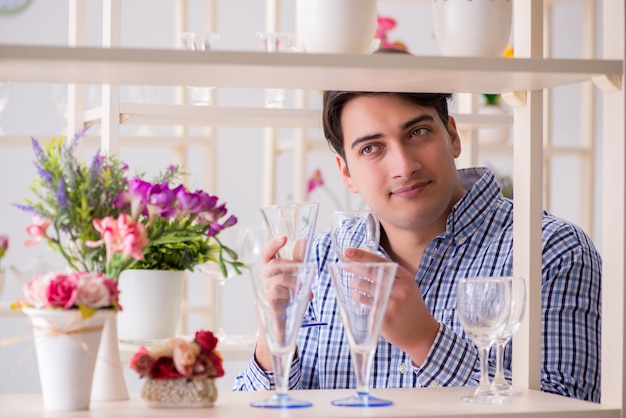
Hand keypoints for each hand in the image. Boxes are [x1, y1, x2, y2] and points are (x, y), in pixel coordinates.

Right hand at [254, 236, 310, 370]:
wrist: (280, 330)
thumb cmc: (287, 302)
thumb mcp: (295, 279)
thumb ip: (298, 261)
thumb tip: (303, 239)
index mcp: (269, 273)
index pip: (266, 255)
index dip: (273, 245)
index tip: (285, 237)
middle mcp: (262, 281)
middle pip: (273, 264)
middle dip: (291, 267)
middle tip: (304, 275)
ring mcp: (262, 292)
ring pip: (277, 278)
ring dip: (294, 282)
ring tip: (303, 291)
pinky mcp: (265, 305)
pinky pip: (275, 292)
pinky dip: (288, 294)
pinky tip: (292, 300)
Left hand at [343, 248, 439, 365]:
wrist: (421, 333)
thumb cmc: (410, 307)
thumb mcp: (406, 286)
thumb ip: (390, 274)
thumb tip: (364, 261)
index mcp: (405, 277)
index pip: (380, 261)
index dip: (361, 255)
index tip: (347, 252)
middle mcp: (399, 288)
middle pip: (370, 272)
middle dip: (354, 268)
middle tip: (346, 266)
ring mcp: (390, 303)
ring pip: (363, 287)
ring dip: (355, 285)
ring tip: (354, 285)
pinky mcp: (383, 316)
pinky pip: (364, 302)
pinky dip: (359, 298)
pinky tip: (359, 297)